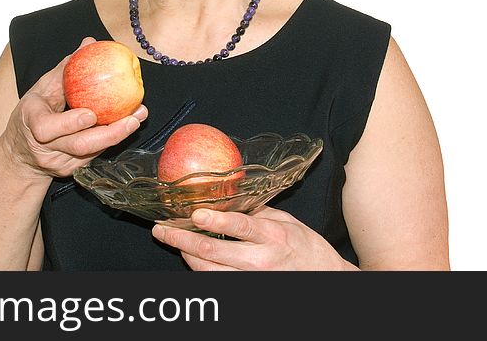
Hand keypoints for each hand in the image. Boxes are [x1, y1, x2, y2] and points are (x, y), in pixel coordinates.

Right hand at [0, 36, 147, 180]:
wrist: (19, 154)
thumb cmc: (33, 112)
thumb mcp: (42, 88)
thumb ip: (66, 68)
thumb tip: (89, 43)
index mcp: (31, 122)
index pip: (47, 128)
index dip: (70, 123)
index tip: (91, 114)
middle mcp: (44, 148)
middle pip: (78, 146)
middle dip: (110, 133)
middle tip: (134, 117)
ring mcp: (58, 163)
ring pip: (91, 153)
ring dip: (118, 135)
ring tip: (138, 118)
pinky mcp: (70, 171)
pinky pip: (95, 155)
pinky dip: (111, 140)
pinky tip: (128, 125)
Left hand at [151, 205, 356, 270]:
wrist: (324, 279)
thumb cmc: (307, 248)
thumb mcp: (286, 221)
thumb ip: (257, 211)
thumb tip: (230, 195)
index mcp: (273, 236)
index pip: (240, 226)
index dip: (215, 219)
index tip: (195, 213)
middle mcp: (261, 260)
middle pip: (213, 251)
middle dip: (182, 240)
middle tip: (162, 230)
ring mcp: (253, 280)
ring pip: (209, 271)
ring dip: (186, 256)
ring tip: (172, 241)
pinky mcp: (247, 291)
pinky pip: (216, 282)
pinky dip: (201, 270)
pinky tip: (191, 258)